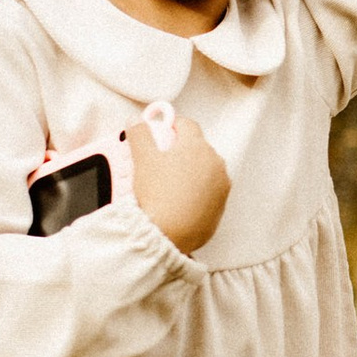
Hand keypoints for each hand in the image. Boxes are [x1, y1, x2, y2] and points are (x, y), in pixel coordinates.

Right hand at [125, 109, 229, 253]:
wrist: (167, 234)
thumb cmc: (158, 195)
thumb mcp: (143, 160)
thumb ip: (139, 135)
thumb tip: (136, 122)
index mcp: (197, 147)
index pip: (186, 125)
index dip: (171, 126)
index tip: (160, 133)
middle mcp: (215, 163)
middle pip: (197, 147)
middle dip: (180, 150)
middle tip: (160, 162)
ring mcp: (221, 185)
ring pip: (204, 170)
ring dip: (190, 171)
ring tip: (168, 184)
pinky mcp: (220, 206)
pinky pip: (208, 191)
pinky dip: (196, 192)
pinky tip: (178, 200)